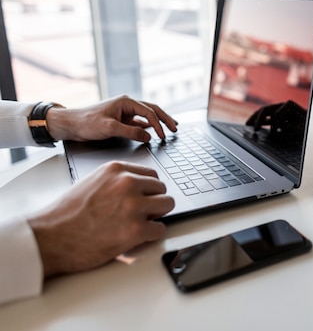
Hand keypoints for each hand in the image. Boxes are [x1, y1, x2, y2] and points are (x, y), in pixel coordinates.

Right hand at [27, 161, 174, 276]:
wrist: (49, 238)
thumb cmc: (66, 214)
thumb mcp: (93, 182)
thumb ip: (117, 181)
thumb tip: (140, 187)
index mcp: (116, 170)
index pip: (151, 174)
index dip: (148, 190)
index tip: (142, 199)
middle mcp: (127, 183)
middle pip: (162, 189)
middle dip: (153, 202)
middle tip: (139, 214)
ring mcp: (133, 206)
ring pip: (167, 205)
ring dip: (156, 216)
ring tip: (139, 224)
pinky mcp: (136, 229)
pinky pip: (160, 229)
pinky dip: (151, 235)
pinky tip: (135, 238)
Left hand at [47, 95, 177, 142]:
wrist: (70, 124)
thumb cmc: (86, 122)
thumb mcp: (109, 128)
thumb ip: (131, 132)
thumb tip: (148, 136)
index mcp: (126, 102)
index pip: (149, 112)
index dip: (159, 124)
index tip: (163, 136)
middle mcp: (127, 104)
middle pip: (152, 109)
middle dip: (165, 119)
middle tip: (175, 128)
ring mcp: (124, 111)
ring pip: (147, 115)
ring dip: (159, 121)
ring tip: (170, 127)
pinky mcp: (120, 119)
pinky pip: (139, 121)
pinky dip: (148, 125)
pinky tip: (153, 129)